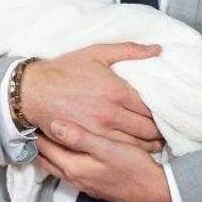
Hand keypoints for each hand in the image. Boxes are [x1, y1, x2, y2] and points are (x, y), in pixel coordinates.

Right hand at [21, 42, 162, 151]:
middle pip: (147, 129)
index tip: (167, 113)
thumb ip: (129, 50)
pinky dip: (131, 152)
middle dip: (160, 132)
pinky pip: (117, 151)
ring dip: (150, 145)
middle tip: (166, 131)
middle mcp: (111, 114)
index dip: (162, 113)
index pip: (150, 108)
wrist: (34, 91)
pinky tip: (136, 150)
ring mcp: (100, 130)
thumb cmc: (65, 70)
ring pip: (136, 144)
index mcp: (117, 91)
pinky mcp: (89, 142)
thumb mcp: (97, 53)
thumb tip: (157, 50)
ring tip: (157, 144)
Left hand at [36, 120, 172, 201]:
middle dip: (39, 141)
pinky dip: (62, 155)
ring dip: (50, 149)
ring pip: (56, 163)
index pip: (45, 148)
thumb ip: (80, 137)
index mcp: (73, 167)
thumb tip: (53, 124)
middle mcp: (74, 177)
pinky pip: (68, 167)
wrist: (154, 190)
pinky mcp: (92, 183)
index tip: (32, 113)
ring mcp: (82, 182)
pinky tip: (69, 145)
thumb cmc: (132, 167)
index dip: (37, 131)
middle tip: (34, 120)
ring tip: (47, 130)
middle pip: (46, 158)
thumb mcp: (107, 148)